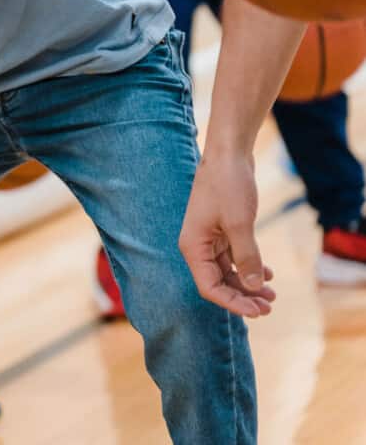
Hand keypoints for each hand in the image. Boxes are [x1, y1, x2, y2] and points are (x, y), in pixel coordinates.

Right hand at [178, 152, 275, 317]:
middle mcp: (198, 246)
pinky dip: (250, 267)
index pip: (209, 287)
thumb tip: (256, 287)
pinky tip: (268, 274)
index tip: (258, 311)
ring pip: (228, 272)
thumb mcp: (240, 224)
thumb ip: (247, 257)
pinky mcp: (222, 230)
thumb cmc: (228, 186)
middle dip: (243, 297)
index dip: (232, 302)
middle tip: (269, 307)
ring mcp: (210, 238)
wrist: (229, 155)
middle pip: (218, 282)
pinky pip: (234, 257)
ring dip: (249, 285)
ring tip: (272, 296)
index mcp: (193, 247)